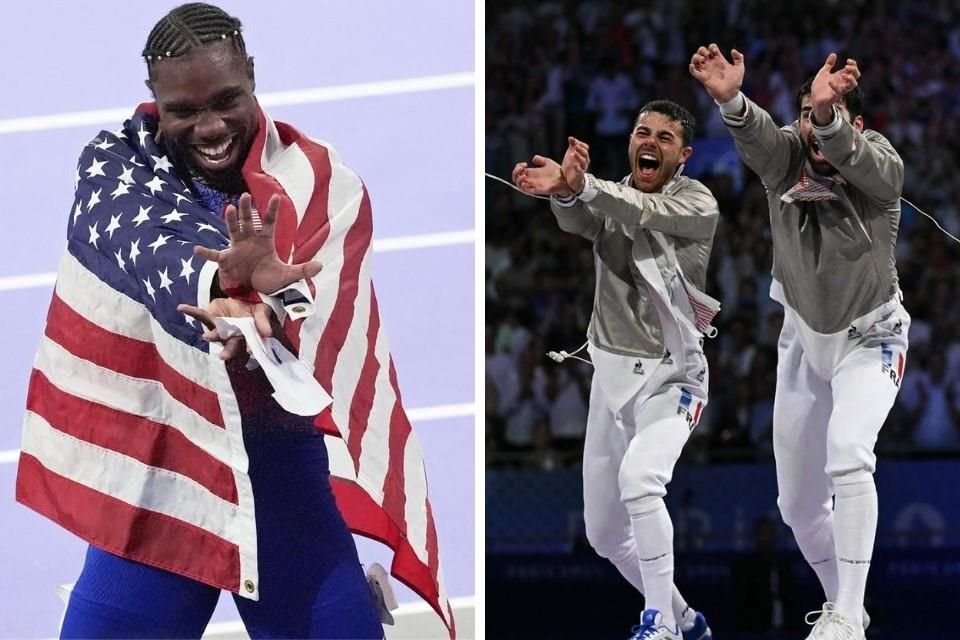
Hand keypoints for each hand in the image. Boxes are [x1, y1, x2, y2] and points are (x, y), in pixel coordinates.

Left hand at [178, 298, 274, 361]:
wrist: (241, 299)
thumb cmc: (253, 311)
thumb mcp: (262, 311)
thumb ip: (263, 321)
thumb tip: (268, 333)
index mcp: (247, 338)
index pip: (249, 345)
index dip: (250, 349)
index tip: (251, 352)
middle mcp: (232, 337)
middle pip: (231, 346)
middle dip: (228, 352)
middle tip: (224, 356)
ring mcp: (220, 328)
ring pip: (216, 334)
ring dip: (212, 335)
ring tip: (207, 336)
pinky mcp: (211, 317)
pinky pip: (200, 315)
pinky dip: (191, 311)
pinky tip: (181, 308)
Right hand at [194, 193, 321, 294]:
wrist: (254, 290)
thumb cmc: (270, 279)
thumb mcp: (288, 276)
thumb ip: (303, 270)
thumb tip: (321, 265)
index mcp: (265, 241)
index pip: (269, 222)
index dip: (271, 210)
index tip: (276, 197)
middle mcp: (249, 240)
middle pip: (247, 221)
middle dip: (246, 209)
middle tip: (244, 196)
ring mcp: (236, 248)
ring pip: (233, 230)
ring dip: (231, 220)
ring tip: (229, 208)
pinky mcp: (226, 260)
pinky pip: (215, 256)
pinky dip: (207, 254)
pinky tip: (197, 250)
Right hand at [513, 155, 569, 195]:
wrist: (565, 178)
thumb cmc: (557, 172)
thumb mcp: (547, 162)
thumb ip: (540, 160)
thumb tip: (534, 158)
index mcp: (532, 173)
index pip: (519, 172)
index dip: (518, 167)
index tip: (524, 163)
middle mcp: (531, 180)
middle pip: (516, 179)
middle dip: (515, 172)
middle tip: (521, 168)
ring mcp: (533, 185)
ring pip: (519, 186)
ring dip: (518, 180)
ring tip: (523, 175)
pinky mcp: (537, 190)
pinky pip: (527, 191)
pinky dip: (523, 186)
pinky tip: (526, 180)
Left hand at [561, 137, 589, 193]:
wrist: (568, 178)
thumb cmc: (570, 164)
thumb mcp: (570, 153)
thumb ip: (572, 145)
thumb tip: (571, 137)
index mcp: (583, 154)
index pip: (586, 147)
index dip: (581, 144)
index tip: (574, 142)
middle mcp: (585, 160)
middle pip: (585, 153)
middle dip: (580, 149)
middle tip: (575, 146)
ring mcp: (582, 168)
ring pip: (584, 161)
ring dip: (579, 156)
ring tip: (573, 153)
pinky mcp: (579, 174)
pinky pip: (580, 171)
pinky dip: (578, 168)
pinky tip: (575, 165)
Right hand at [689, 43, 744, 102]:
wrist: (731, 93)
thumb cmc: (735, 82)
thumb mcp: (740, 67)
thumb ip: (738, 58)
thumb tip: (732, 50)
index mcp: (719, 60)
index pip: (711, 49)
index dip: (712, 47)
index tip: (715, 52)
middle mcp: (711, 64)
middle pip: (701, 52)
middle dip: (702, 50)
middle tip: (707, 55)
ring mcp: (706, 71)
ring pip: (695, 60)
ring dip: (696, 57)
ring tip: (702, 60)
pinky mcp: (702, 78)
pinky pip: (693, 72)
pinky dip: (691, 68)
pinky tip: (693, 66)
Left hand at [810, 53, 859, 121]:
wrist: (814, 99)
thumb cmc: (820, 87)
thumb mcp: (823, 73)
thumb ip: (829, 65)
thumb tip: (833, 54)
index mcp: (841, 76)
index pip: (853, 69)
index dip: (853, 64)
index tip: (847, 60)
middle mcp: (843, 82)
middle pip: (856, 76)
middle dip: (854, 70)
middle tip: (846, 66)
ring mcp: (840, 89)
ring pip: (853, 85)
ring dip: (851, 79)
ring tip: (843, 75)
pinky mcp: (835, 96)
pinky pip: (840, 91)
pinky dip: (836, 86)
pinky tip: (830, 82)